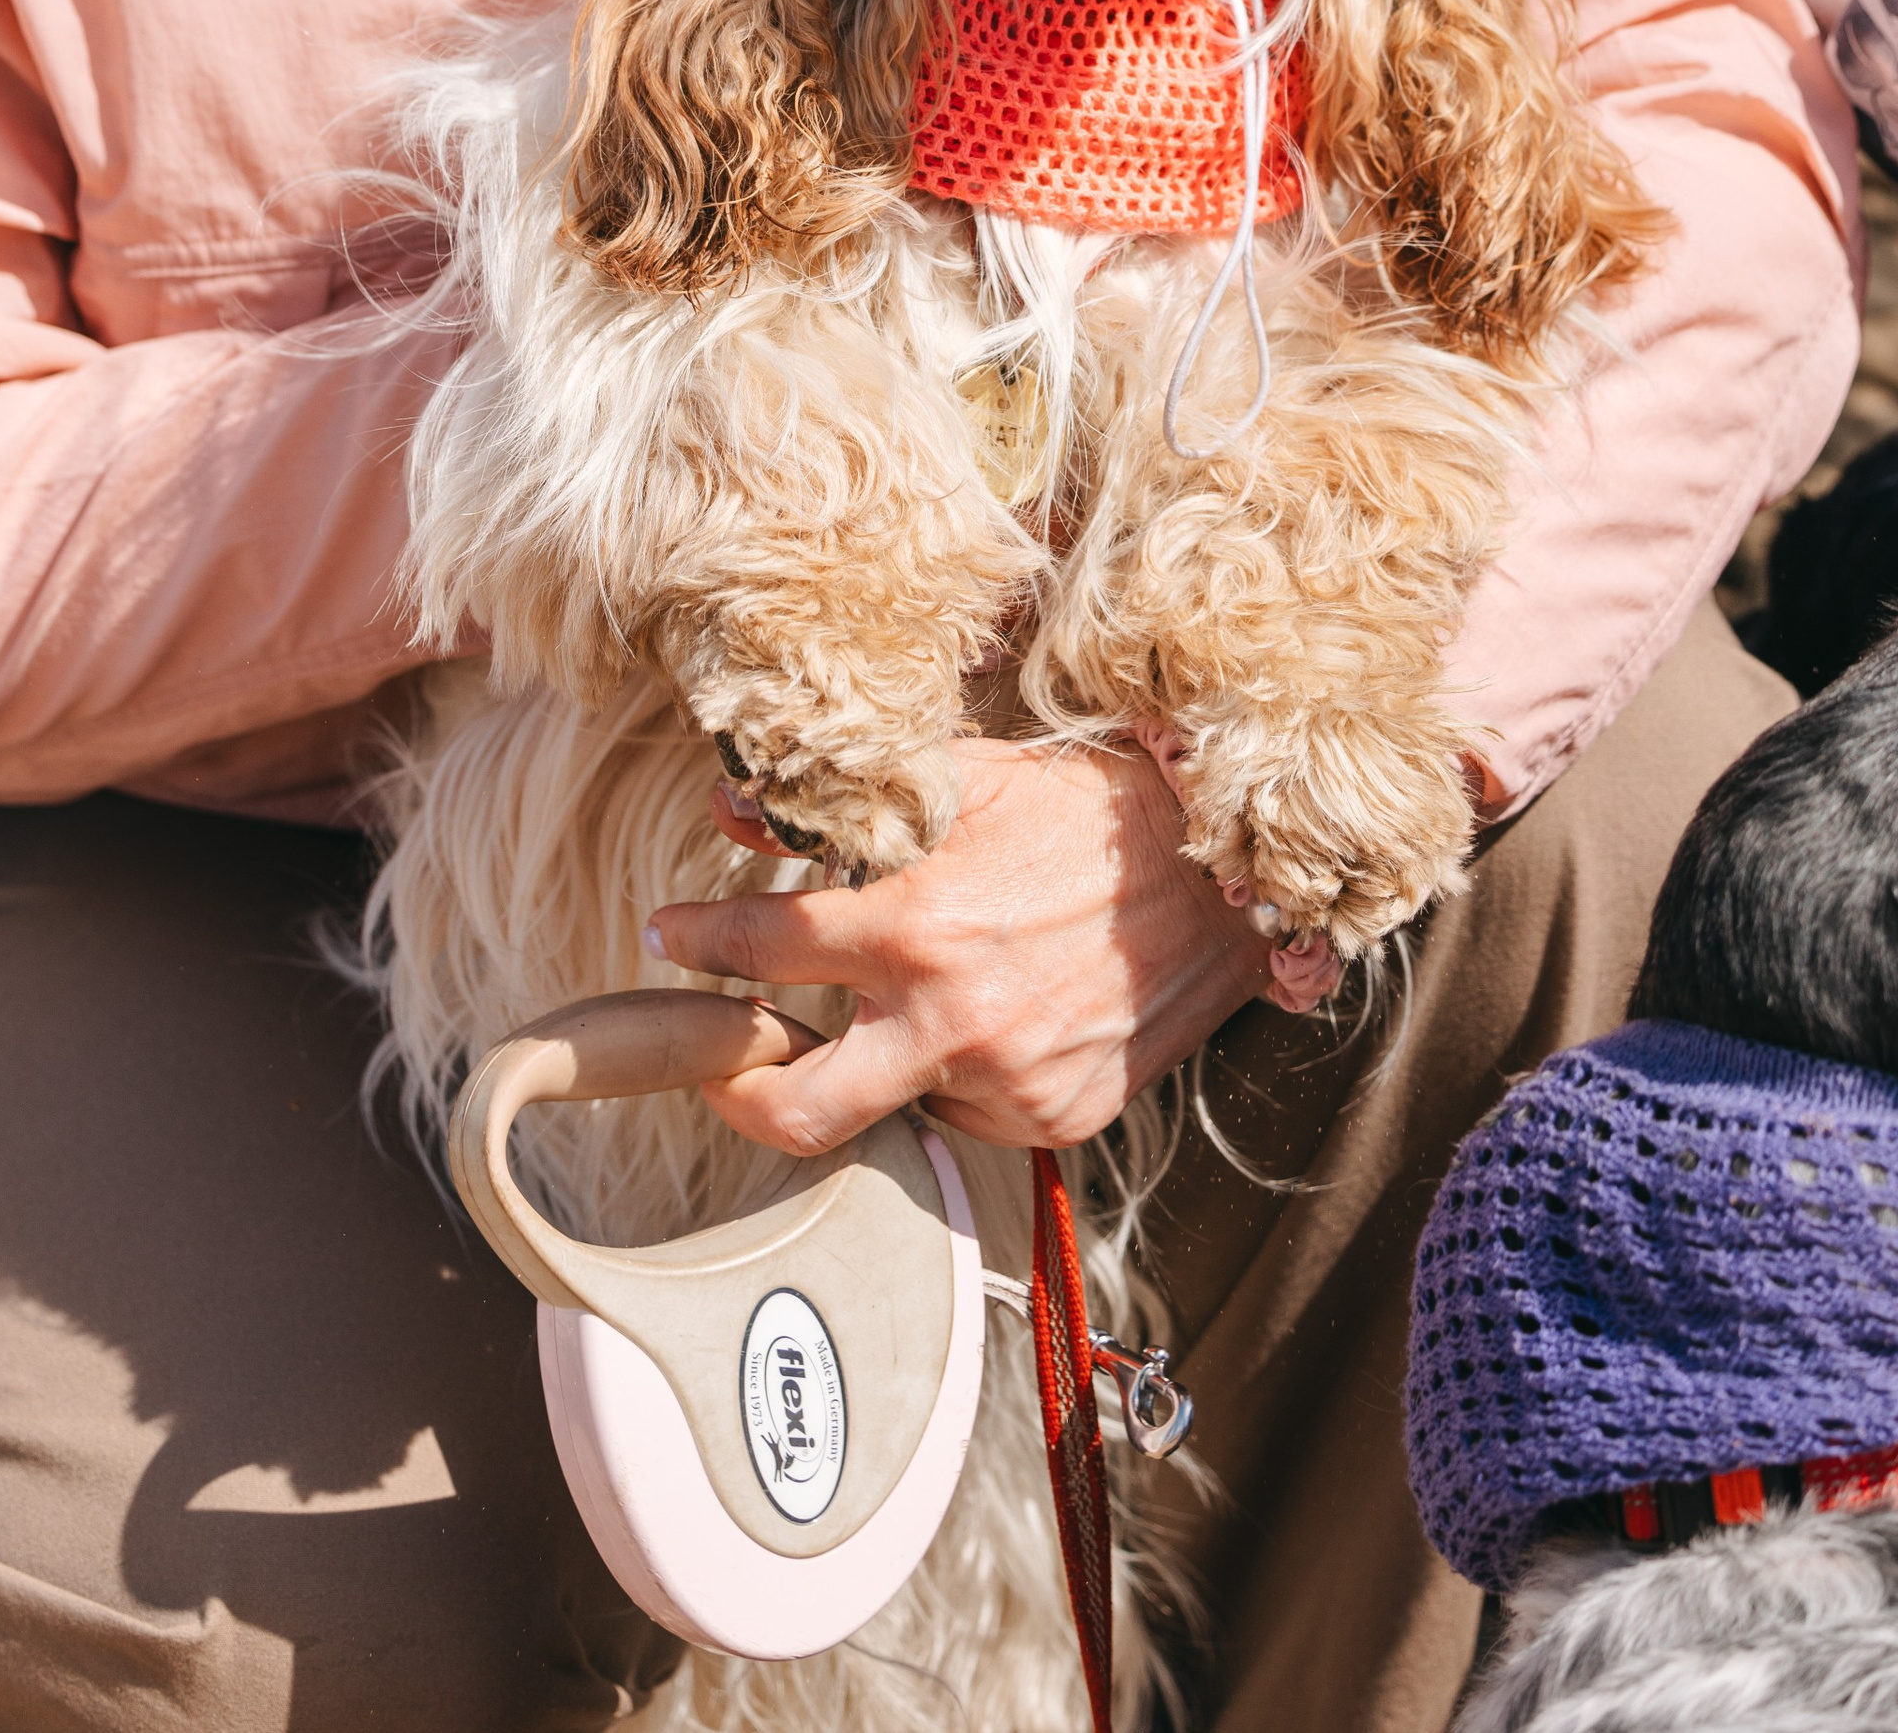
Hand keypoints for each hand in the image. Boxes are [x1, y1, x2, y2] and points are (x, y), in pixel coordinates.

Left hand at [647, 737, 1332, 1158]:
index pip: (764, 950)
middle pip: (797, 1111)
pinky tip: (992, 1010)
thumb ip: (839, 806)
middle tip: (716, 1061)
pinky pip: (969, 1110)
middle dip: (735, 1092)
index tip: (675, 935)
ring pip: (892, 1103)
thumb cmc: (1087, 810)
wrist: (1221, 872)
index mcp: (918, 924)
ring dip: (879, 1059)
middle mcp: (953, 1019)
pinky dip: (957, 1069)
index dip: (702, 940)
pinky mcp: (1054, 1119)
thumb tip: (734, 811)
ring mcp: (1007, 1082)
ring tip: (910, 996)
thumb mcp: (960, 779)